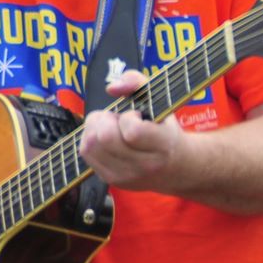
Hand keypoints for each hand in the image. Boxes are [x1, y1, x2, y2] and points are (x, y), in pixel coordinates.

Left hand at [79, 69, 185, 191]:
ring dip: (94, 129)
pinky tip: (105, 139)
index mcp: (163, 145)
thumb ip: (137, 82)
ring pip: (90, 146)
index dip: (128, 117)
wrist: (176, 168)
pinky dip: (90, 140)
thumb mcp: (160, 101)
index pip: (132, 131)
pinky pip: (86, 154)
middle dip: (105, 120)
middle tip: (116, 119)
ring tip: (110, 128)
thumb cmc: (165, 130)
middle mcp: (145, 165)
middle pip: (105, 138)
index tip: (137, 116)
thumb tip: (111, 88)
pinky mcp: (112, 180)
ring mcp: (126, 176)